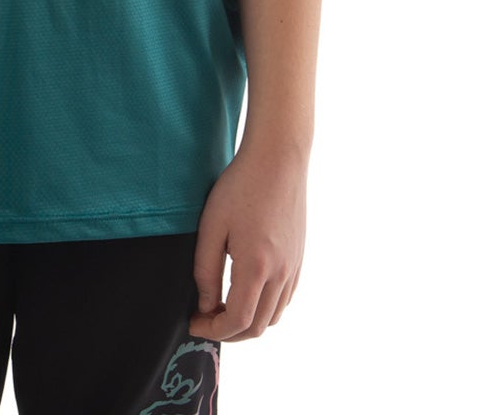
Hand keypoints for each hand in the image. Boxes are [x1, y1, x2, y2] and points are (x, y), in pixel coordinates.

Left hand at [189, 141, 307, 341]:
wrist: (278, 159)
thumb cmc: (241, 186)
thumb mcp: (212, 226)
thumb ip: (206, 270)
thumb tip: (205, 305)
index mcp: (256, 267)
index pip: (237, 321)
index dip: (212, 331)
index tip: (194, 322)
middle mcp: (280, 274)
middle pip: (257, 327)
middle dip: (228, 333)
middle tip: (205, 319)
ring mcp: (293, 268)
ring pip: (274, 317)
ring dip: (248, 323)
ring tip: (223, 308)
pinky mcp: (299, 259)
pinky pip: (285, 299)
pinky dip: (266, 309)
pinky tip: (247, 293)